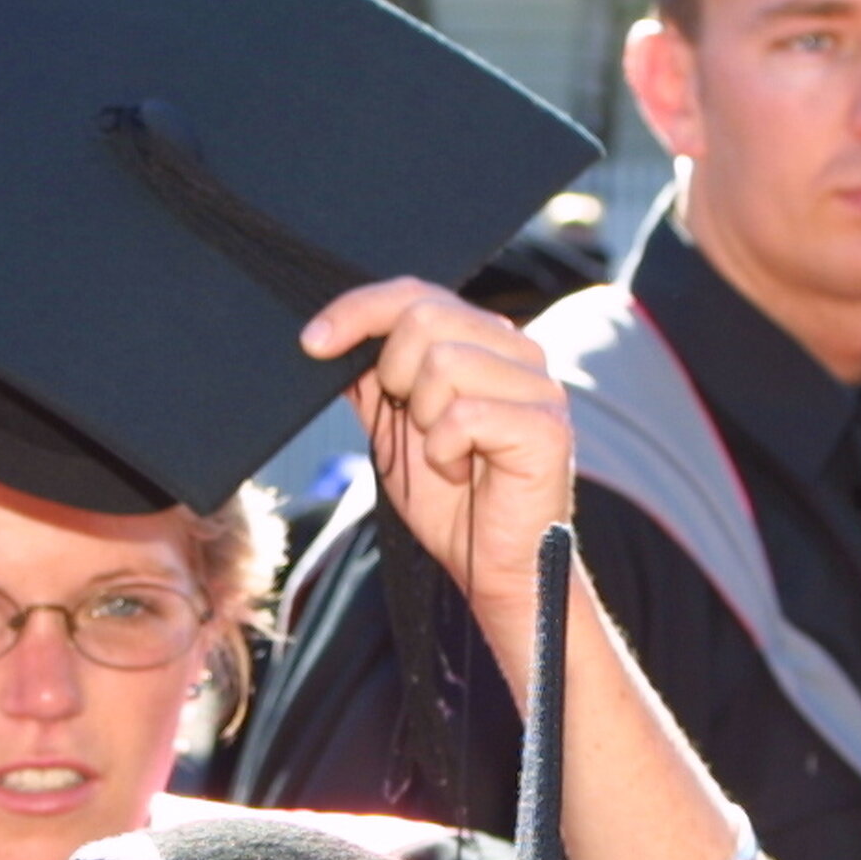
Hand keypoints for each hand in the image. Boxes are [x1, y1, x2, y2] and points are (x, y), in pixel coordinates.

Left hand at [299, 280, 576, 690]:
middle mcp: (518, 352)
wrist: (493, 566)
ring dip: (424, 421)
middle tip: (411, 424)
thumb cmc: (453, 501)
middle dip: (394, 376)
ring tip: (445, 455)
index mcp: (484, 342)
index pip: (416, 293)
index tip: (313, 342)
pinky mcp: (547, 427)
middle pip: (426, 317)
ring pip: (444, 364)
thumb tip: (331, 336)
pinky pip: (464, 416)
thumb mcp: (395, 429)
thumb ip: (373, 380)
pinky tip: (463, 472)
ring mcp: (538, 386)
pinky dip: (445, 453)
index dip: (358, 309)